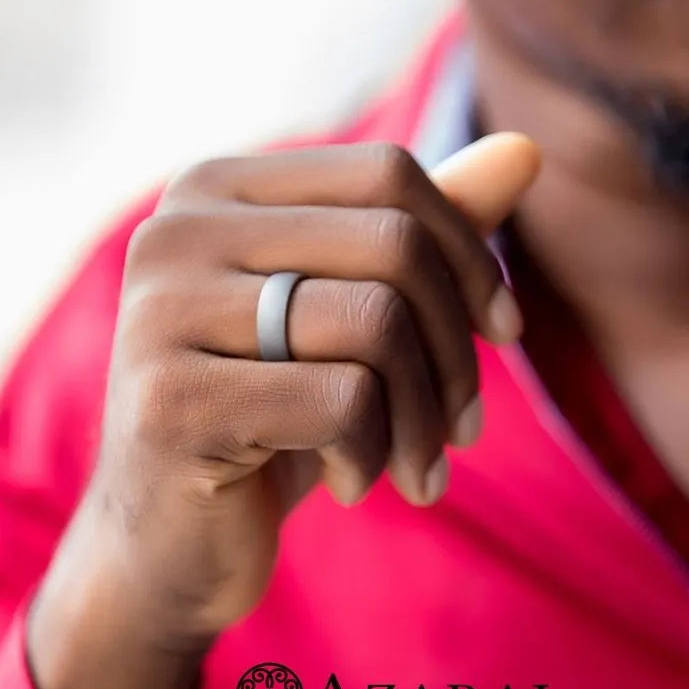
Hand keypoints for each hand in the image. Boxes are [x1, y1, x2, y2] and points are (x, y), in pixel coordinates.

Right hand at [27, 134, 539, 688]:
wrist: (174, 537)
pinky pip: (342, 403)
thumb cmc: (273, 418)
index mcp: (216, 191)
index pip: (387, 175)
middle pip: (393, 246)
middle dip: (456, 353)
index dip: (469, 256)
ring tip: (417, 468)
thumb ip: (425, 235)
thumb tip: (526, 151)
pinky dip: (374, 455)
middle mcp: (176, 231)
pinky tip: (354, 484)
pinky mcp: (174, 402)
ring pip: (376, 324)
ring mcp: (162, 313)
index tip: (504, 334)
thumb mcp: (351, 321)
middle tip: (464, 429)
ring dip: (424, 417)